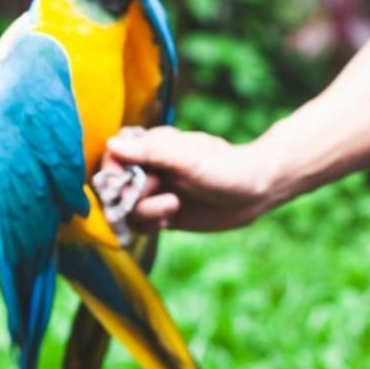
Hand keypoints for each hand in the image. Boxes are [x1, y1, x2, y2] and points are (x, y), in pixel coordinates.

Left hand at [0, 13, 32, 156]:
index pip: (5, 47)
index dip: (17, 31)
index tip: (30, 15)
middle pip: (10, 53)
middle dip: (24, 39)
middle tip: (42, 24)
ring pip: (12, 68)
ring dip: (24, 56)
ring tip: (41, 46)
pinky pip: (13, 84)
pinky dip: (21, 76)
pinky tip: (30, 77)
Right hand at [102, 126, 280, 232]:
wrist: (258, 191)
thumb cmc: (226, 167)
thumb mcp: (187, 158)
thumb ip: (150, 151)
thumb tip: (111, 143)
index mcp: (150, 148)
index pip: (112, 158)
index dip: (112, 175)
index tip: (124, 187)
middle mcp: (149, 169)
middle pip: (115, 188)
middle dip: (133, 198)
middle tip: (162, 198)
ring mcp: (156, 192)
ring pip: (127, 209)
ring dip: (145, 213)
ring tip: (172, 208)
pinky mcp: (164, 213)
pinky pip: (140, 223)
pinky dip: (148, 225)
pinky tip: (168, 221)